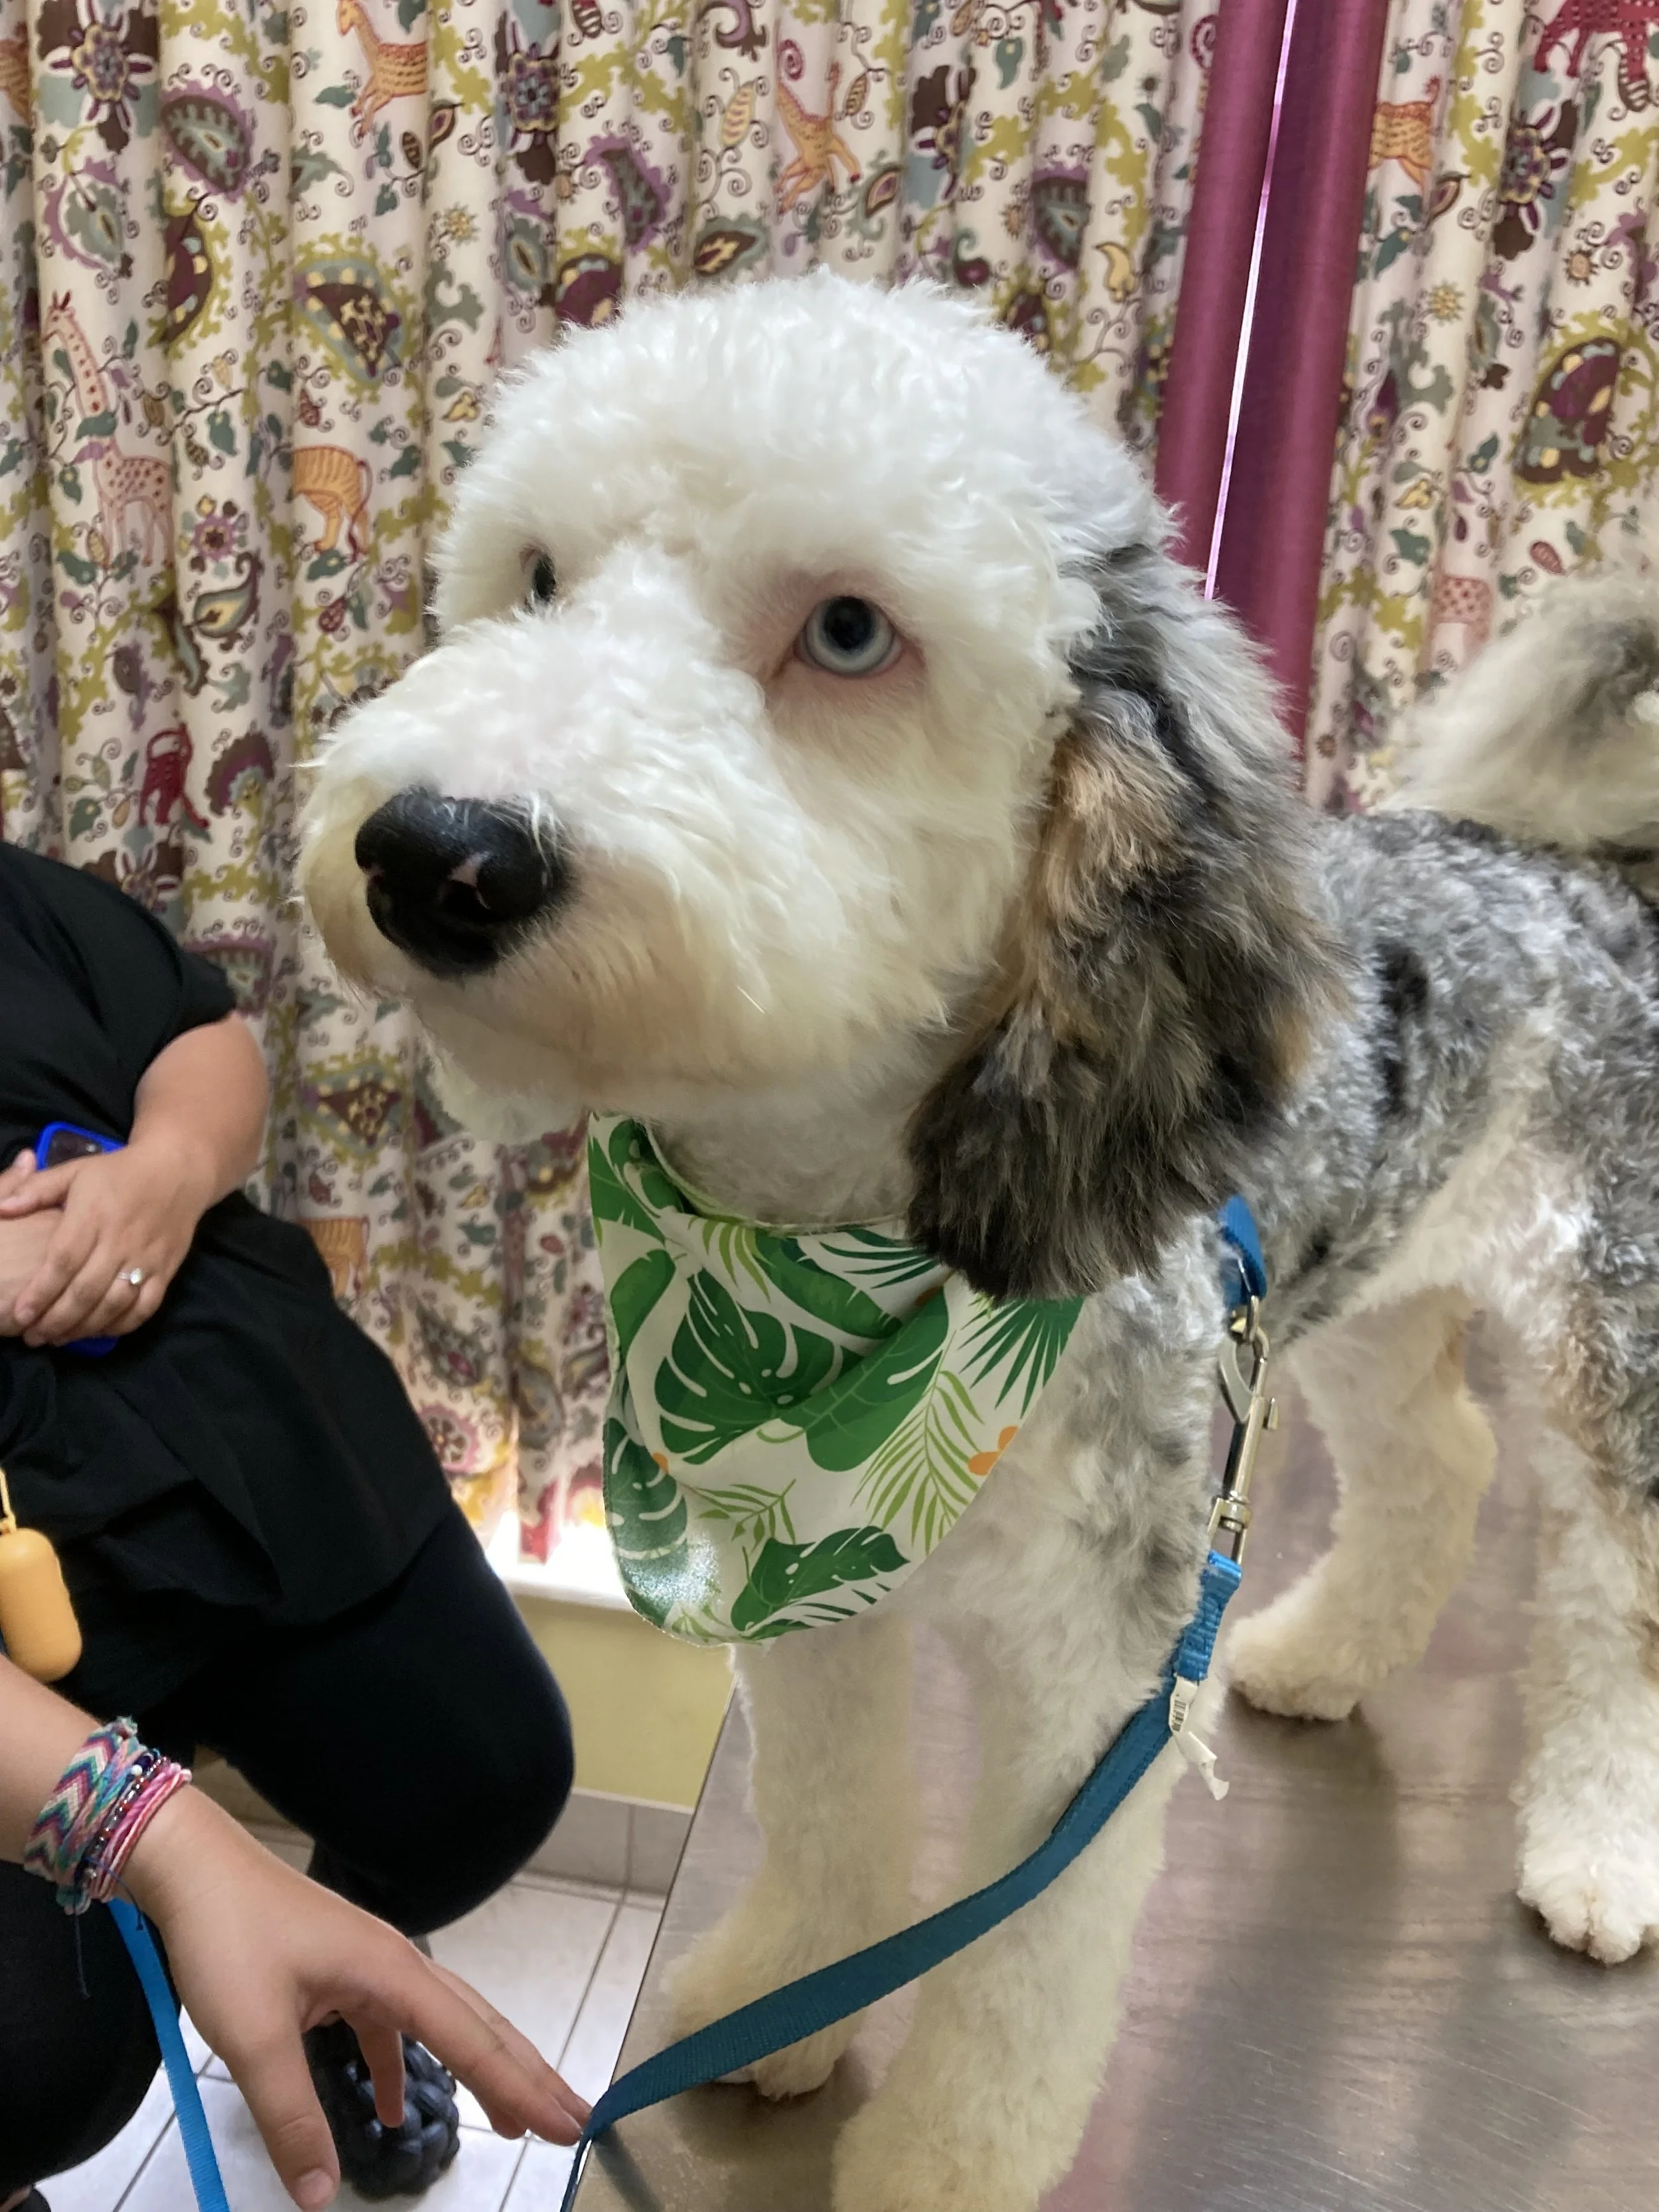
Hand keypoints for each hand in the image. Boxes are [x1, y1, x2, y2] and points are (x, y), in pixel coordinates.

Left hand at [0, 1138, 208, 1344]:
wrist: (178, 1170)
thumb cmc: (118, 1172)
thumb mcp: (75, 1171)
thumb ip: (36, 1190)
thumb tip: (1, 1209)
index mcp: (93, 1216)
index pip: (63, 1262)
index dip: (40, 1293)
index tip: (19, 1315)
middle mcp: (120, 1241)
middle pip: (86, 1291)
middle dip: (56, 1320)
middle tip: (33, 1338)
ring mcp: (146, 1258)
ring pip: (114, 1304)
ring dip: (85, 1328)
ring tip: (59, 1339)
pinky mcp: (167, 1269)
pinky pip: (146, 1306)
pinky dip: (123, 1325)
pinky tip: (100, 1331)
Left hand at [125, 1789, 589, 2209]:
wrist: (194, 1869)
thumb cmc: (228, 1937)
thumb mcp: (253, 2037)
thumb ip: (292, 2118)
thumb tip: (321, 2197)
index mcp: (393, 1972)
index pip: (473, 2041)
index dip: (521, 2089)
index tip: (568, 2126)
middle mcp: (397, 1966)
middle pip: (481, 2024)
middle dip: (529, 2075)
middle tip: (575, 2119)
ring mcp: (372, 1967)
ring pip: (445, 2023)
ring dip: (481, 2068)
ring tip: (512, 2117)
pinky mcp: (344, 1973)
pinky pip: (392, 2027)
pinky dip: (403, 2068)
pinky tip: (393, 2109)